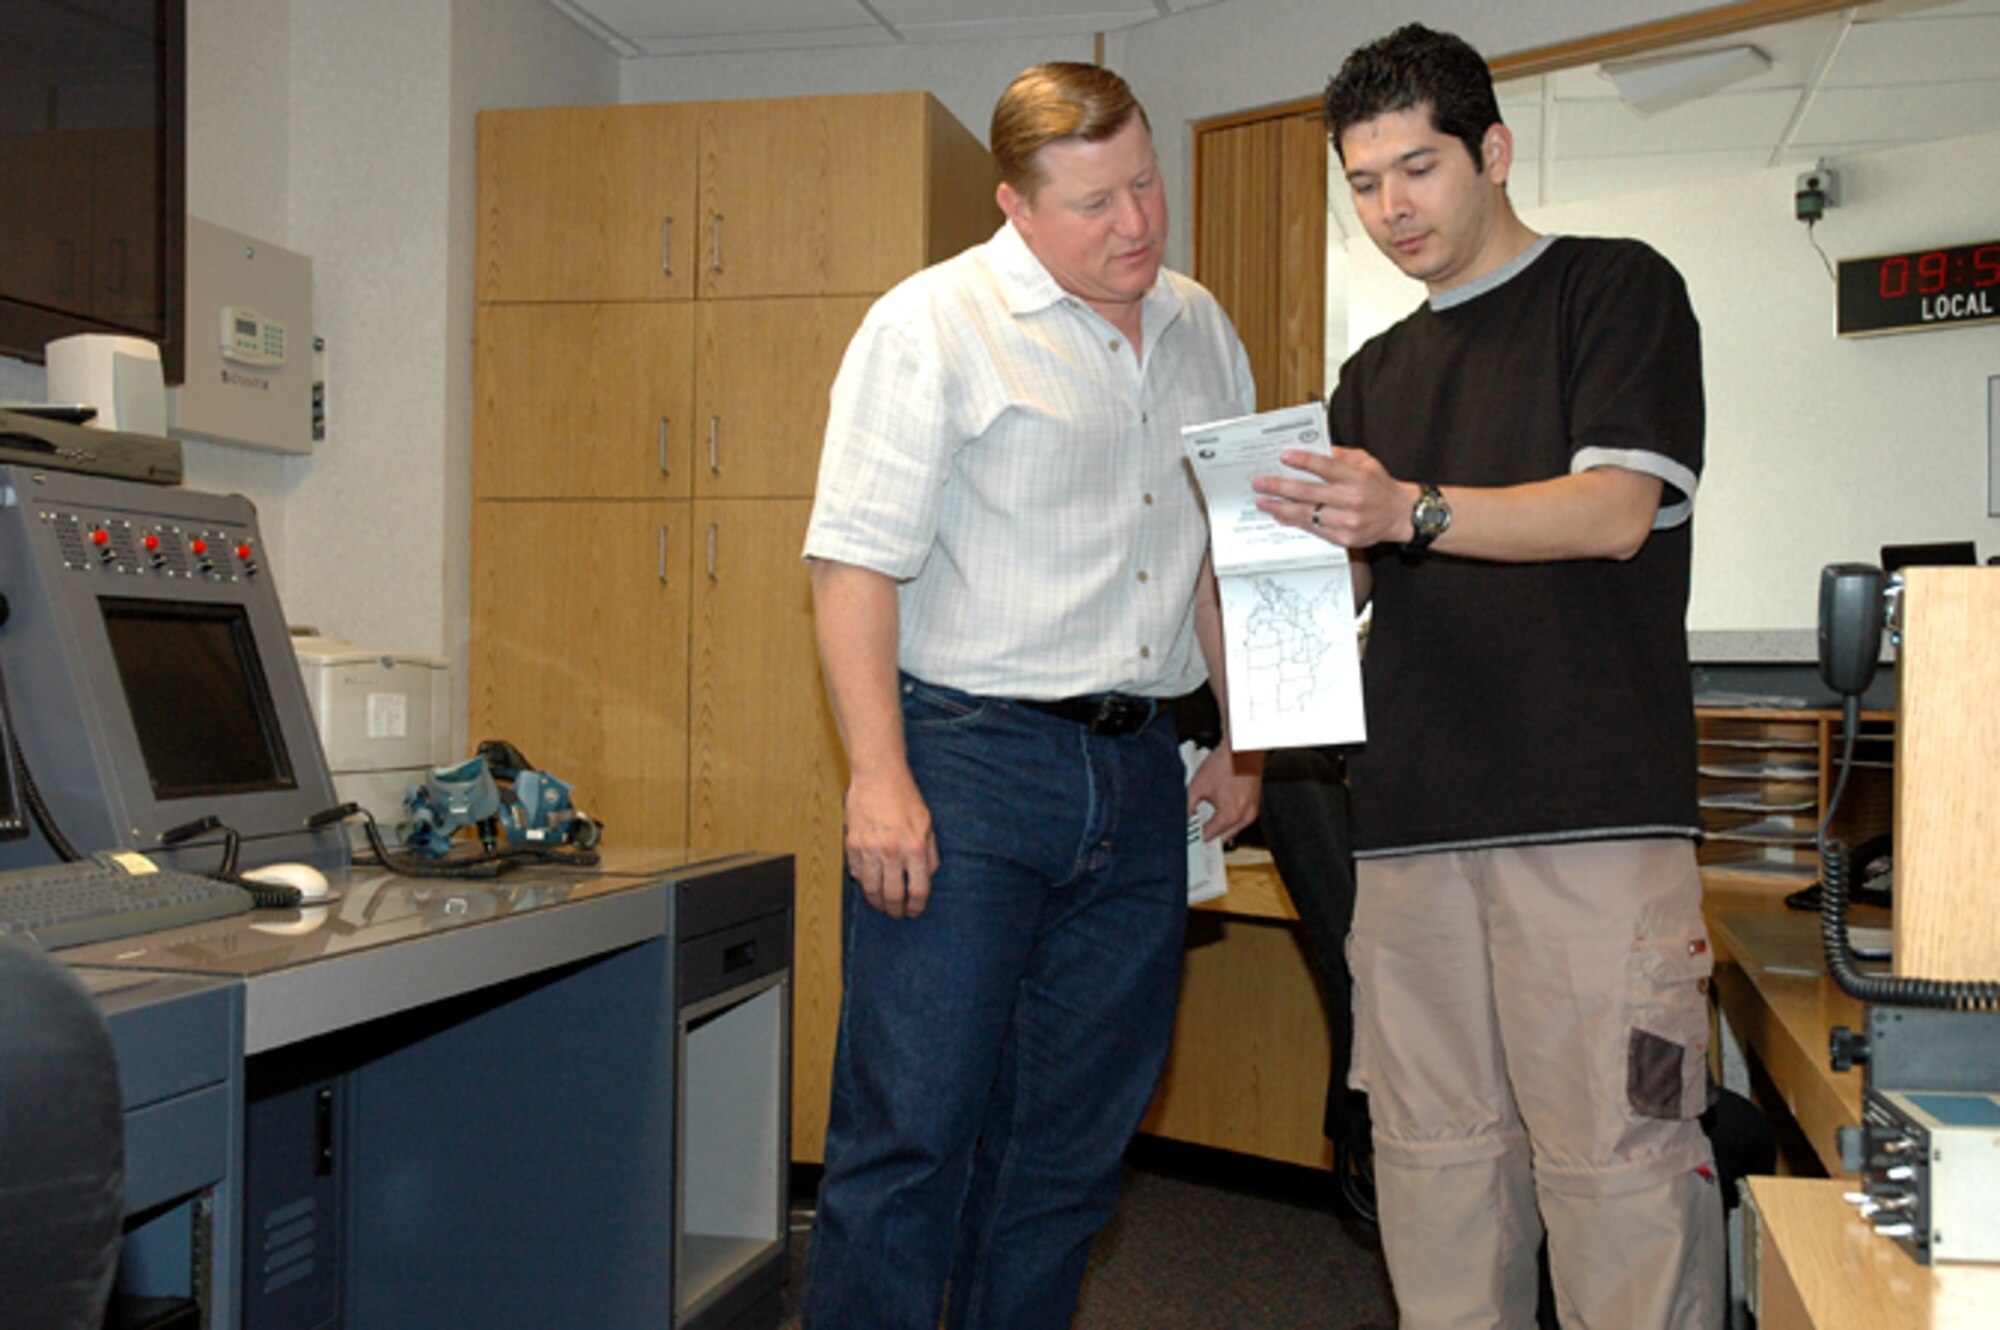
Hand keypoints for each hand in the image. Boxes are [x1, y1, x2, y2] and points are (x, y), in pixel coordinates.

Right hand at [843, 769, 939, 918]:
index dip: (917, 906)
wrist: (878, 775)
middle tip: (897, 914)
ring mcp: (869, 848)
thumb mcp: (927, 824)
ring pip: (872, 889)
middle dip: (897, 910)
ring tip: (881, 905)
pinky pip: (857, 873)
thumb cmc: (905, 797)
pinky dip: (863, 881)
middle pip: (893, 895)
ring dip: (877, 902)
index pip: (918, 889)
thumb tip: (928, 877)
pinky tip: (869, 883)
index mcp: (915, 847)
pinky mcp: (852, 844)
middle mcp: (892, 851)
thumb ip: (930, 853)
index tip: (914, 911)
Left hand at [1188, 742, 1260, 843]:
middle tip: (1194, 829)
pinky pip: (1239, 820)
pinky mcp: (1254, 806)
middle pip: (1221, 838)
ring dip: (1218, 827)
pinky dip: (1228, 818)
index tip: (1187, 836)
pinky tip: (1219, 807)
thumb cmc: (1225, 762)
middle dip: (1207, 834)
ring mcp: (1252, 812)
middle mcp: (1244, 817)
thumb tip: (1183, 819)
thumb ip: (1187, 806)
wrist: (1242, 748)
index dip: (1194, 837)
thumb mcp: (1198, 786)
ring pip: (1231, 831)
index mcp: (1230, 814)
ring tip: (1206, 816)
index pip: (1208, 836)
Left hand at [1252, 446, 1415, 549]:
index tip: (1284, 456)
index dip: (1304, 461)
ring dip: (1281, 508)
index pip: (1327, 466)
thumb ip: (1341, 455)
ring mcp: (1348, 521)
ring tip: (1264, 502)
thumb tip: (1315, 450)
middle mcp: (1352, 500)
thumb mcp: (1366, 462)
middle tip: (1261, 483)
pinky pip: (1314, 530)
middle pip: (1309, 492)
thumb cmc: (1380, 486)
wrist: (1399, 515)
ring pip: (1307, 514)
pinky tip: (1281, 516)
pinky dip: (1295, 522)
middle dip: (1280, 487)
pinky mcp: (1344, 538)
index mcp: (1357, 477)